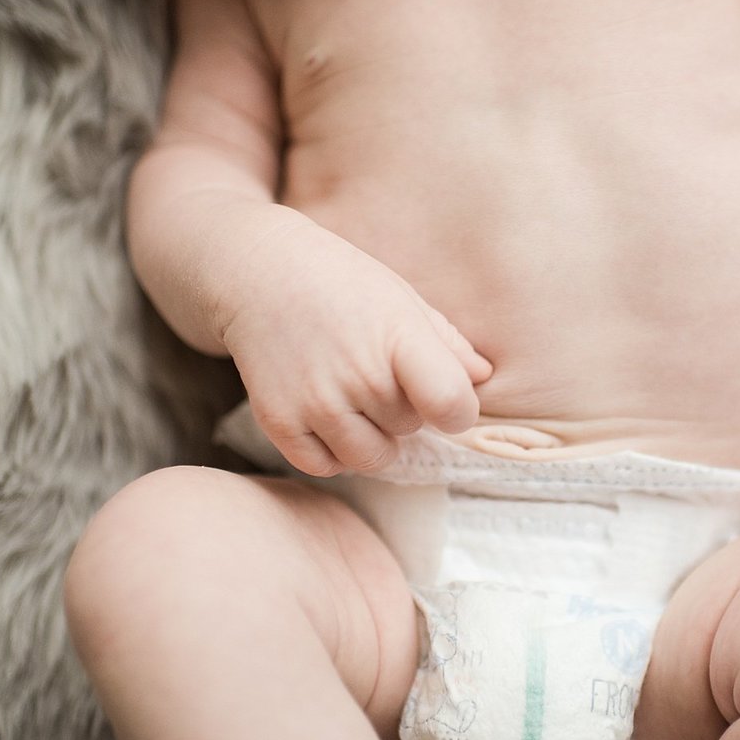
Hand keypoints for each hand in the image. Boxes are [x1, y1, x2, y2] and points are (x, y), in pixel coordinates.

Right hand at [215, 212, 492, 476]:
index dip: (459, 410)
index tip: (448, 399)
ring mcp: (316, 403)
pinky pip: (326, 466)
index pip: (451, 403)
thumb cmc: (341, 282)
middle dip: (403, 407)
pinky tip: (328, 414)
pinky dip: (333, 450)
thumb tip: (483, 377)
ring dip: (373, 436)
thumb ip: (446, 342)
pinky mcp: (280, 423)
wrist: (257, 272)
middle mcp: (358, 376)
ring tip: (356, 396)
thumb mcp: (401, 299)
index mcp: (398, 338)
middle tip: (374, 369)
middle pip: (411, 428)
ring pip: (373, 457)